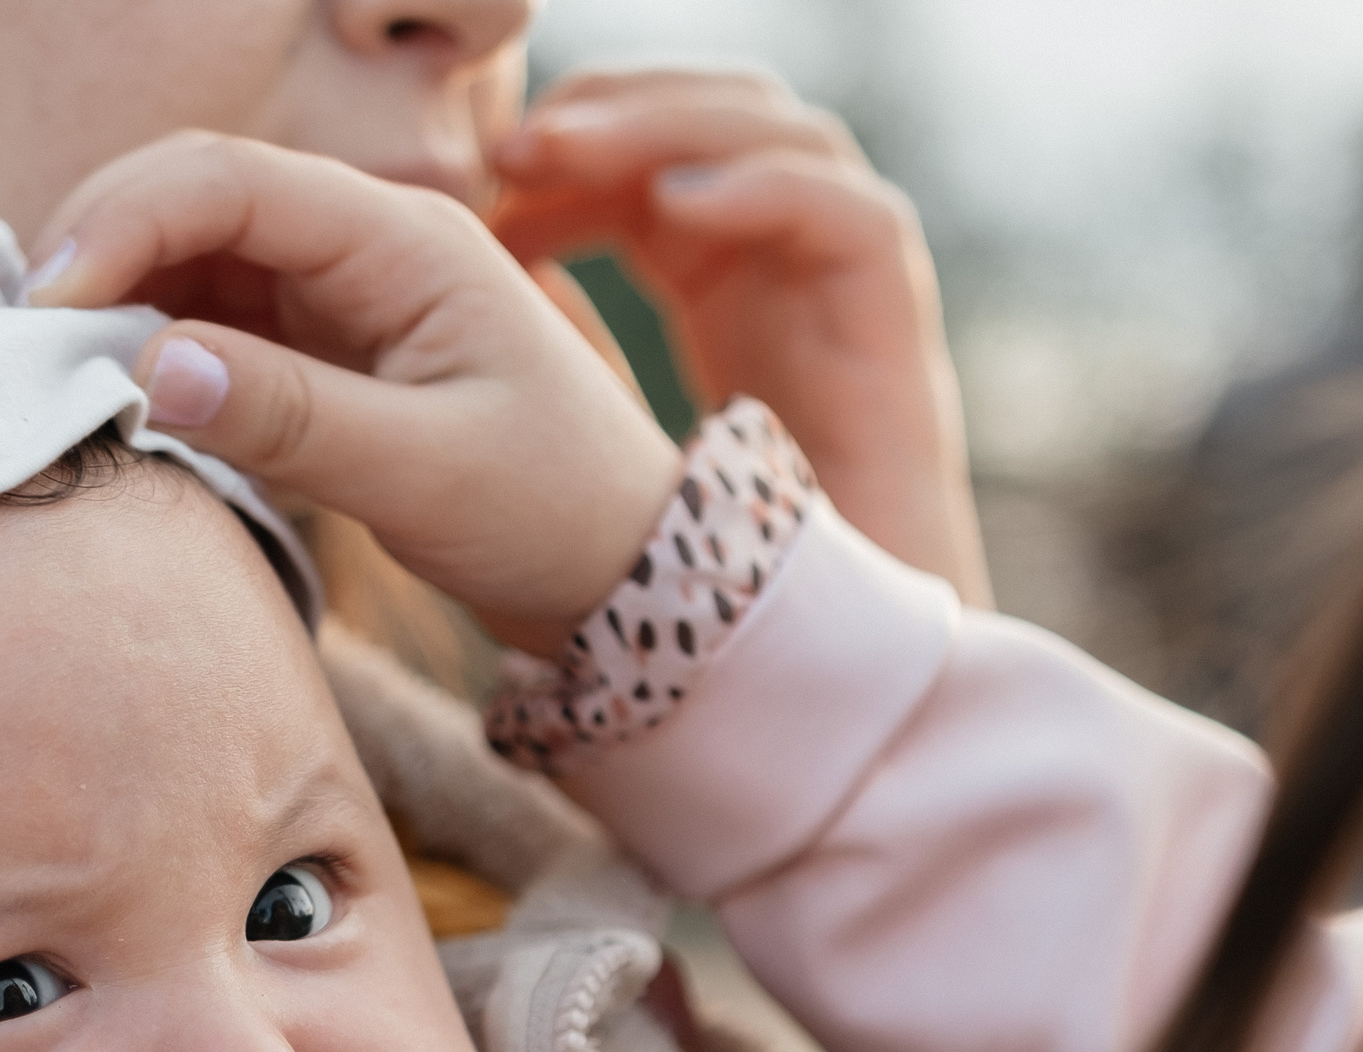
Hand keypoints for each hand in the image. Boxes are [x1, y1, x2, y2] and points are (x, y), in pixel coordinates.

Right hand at [24, 131, 684, 658]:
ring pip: (192, 254)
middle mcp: (365, 241)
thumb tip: (148, 369)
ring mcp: (339, 288)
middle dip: (97, 246)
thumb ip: (290, 418)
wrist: (621, 562)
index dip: (121, 223)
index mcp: (405, 239)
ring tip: (54, 374)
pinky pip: (211, 317)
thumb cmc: (551, 508)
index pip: (230, 179)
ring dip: (116, 297)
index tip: (48, 308)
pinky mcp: (320, 343)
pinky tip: (114, 395)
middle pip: (194, 193)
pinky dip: (151, 344)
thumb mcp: (426, 472)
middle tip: (23, 339)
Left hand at [491, 69, 990, 606]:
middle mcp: (777, 245)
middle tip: (516, 143)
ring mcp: (838, 269)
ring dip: (668, 127)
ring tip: (570, 153)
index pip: (641, 145)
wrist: (818, 631)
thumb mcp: (597, 421)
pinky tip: (679, 210)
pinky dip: (766, 191)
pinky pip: (849, 214)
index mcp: (703, 257)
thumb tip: (472, 274)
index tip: (488, 172)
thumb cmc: (700, 541)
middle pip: (706, 112)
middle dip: (613, 108)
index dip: (572, 137)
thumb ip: (556, 336)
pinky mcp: (891, 313)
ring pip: (776, 132)